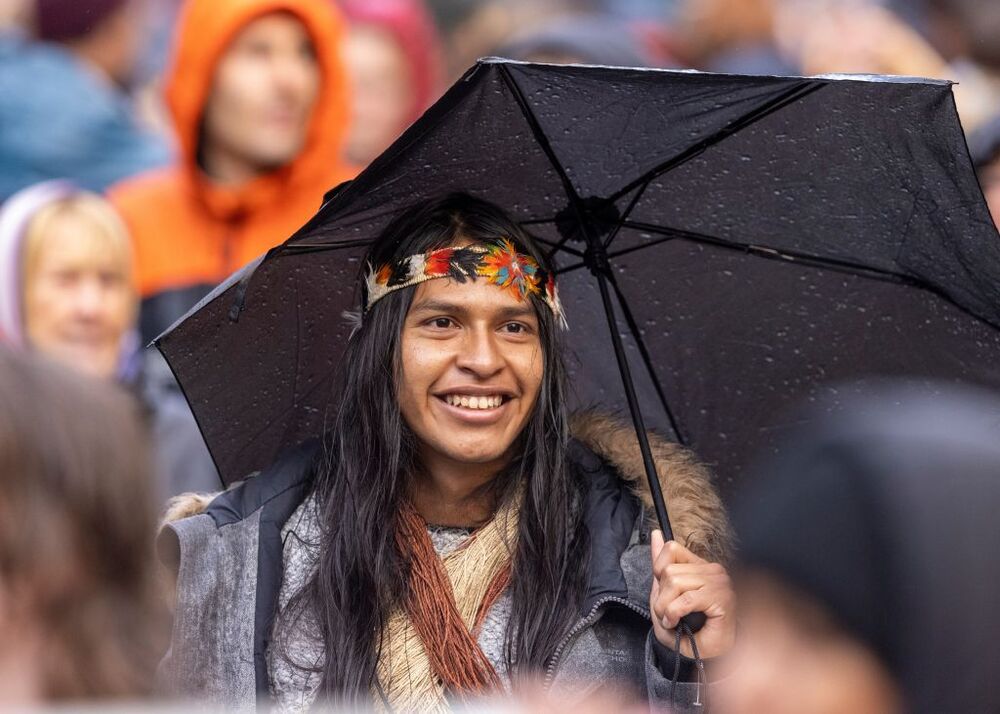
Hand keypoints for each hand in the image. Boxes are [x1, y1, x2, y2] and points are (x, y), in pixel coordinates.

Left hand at [649, 530, 735, 658]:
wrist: (719, 652)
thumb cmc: (696, 628)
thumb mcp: (670, 596)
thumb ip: (662, 568)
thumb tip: (655, 534)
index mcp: (701, 566)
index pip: (671, 548)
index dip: (658, 569)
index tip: (661, 588)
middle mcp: (711, 570)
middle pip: (668, 570)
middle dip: (659, 597)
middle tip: (666, 614)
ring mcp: (718, 582)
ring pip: (673, 581)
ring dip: (664, 607)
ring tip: (670, 619)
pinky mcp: (721, 597)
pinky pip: (685, 599)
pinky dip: (673, 613)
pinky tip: (674, 622)